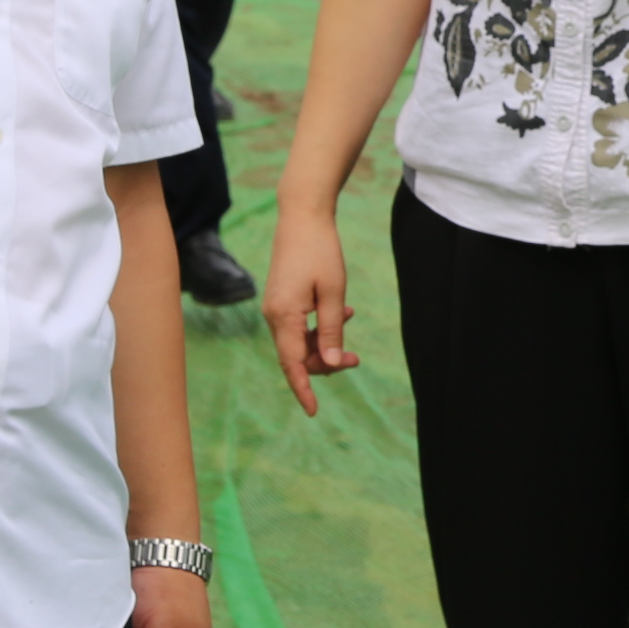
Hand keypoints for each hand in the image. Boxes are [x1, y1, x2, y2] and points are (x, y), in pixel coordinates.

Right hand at [261, 203, 358, 410]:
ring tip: (350, 338)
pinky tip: (344, 315)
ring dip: (323, 345)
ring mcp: (275, 307)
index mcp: (283, 316)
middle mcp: (273, 315)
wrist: (302, 217)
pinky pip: (298, 325)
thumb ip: (331, 332)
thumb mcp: (333, 293)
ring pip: (298, 342)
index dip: (303, 389)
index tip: (313, 411)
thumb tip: (328, 365)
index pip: (292, 364)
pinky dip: (318, 328)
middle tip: (355, 360)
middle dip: (324, 363)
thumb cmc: (320, 251)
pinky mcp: (281, 299)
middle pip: (296, 355)